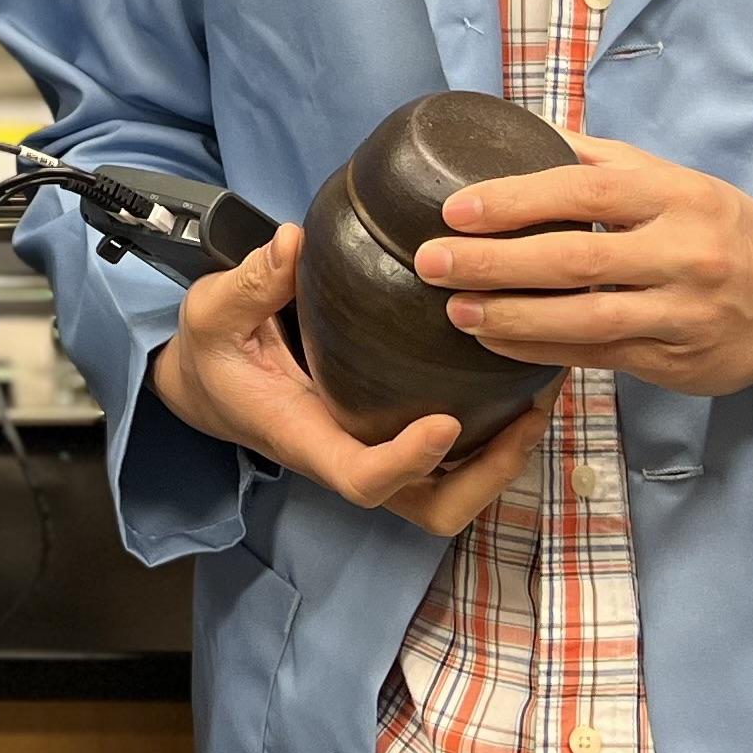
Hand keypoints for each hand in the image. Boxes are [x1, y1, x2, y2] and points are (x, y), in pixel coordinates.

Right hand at [147, 224, 559, 537]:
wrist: (210, 383)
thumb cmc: (213, 353)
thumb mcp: (213, 311)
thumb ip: (251, 282)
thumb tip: (294, 244)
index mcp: (306, 439)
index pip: (363, 479)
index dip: (408, 462)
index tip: (447, 421)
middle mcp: (350, 456)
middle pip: (430, 508)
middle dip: (488, 476)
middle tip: (526, 415)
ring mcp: (376, 451)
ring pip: (453, 493)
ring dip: (504, 458)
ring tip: (541, 396)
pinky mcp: (392, 434)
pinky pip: (456, 461)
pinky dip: (496, 436)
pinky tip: (523, 381)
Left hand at [417, 140, 752, 398]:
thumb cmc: (722, 229)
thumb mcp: (674, 180)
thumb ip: (601, 160)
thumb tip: (520, 128)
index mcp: (677, 196)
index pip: (585, 192)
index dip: (516, 199)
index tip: (455, 208)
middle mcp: (683, 255)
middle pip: (576, 260)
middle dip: (495, 262)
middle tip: (432, 261)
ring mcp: (682, 314)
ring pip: (585, 320)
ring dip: (511, 319)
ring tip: (456, 310)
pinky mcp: (677, 363)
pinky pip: (597, 358)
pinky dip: (542, 351)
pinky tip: (498, 342)